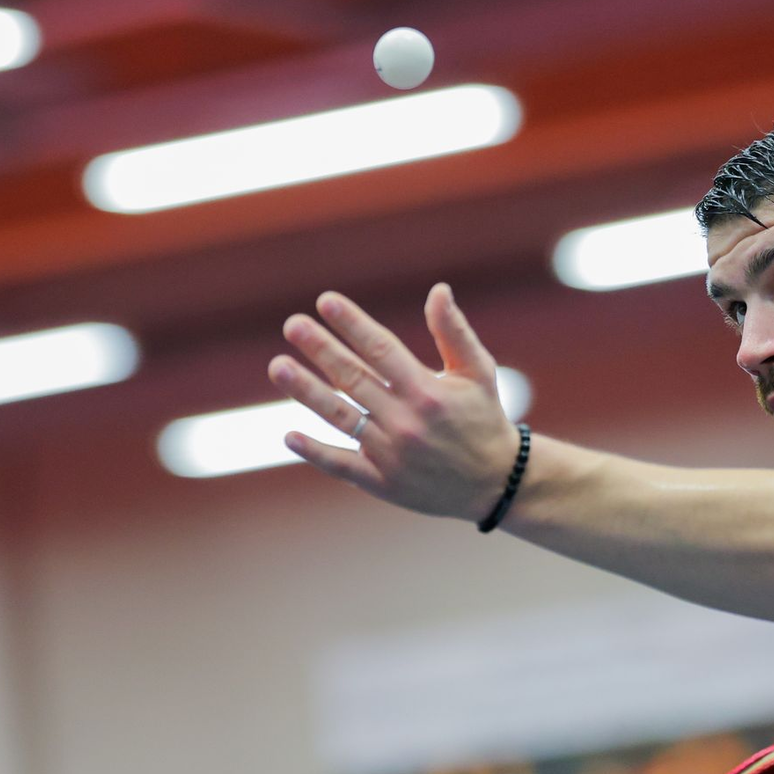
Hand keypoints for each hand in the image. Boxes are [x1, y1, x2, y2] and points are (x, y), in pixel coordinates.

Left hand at [268, 283, 521, 519]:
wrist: (496, 484)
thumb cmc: (484, 417)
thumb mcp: (477, 371)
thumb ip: (454, 331)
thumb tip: (437, 290)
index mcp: (428, 391)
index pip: (381, 349)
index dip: (352, 324)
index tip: (325, 302)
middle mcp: (406, 421)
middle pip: (354, 378)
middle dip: (321, 349)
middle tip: (292, 324)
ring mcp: (391, 454)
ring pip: (340, 418)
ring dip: (307, 391)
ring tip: (278, 366)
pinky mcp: (382, 482)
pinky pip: (342, 465)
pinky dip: (315, 451)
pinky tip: (288, 435)